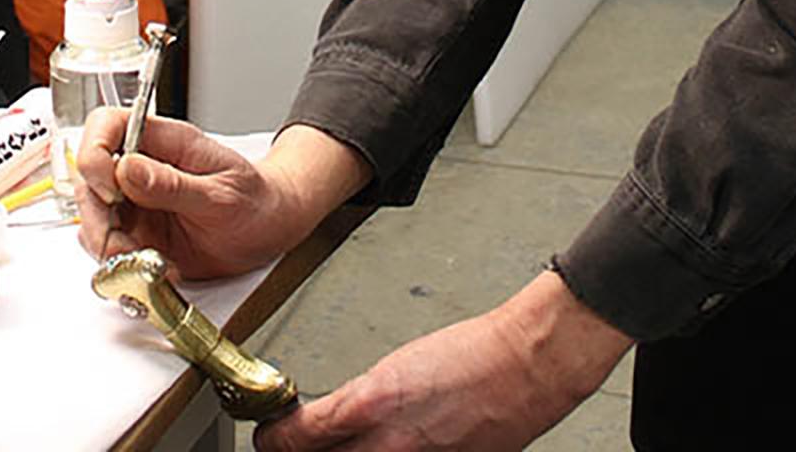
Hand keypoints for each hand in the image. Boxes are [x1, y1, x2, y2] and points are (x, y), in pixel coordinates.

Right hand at [75, 114, 363, 279]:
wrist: (269, 229)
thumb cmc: (254, 200)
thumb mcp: (220, 193)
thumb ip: (172, 184)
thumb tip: (126, 168)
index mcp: (165, 141)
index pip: (107, 126)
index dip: (94, 154)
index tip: (110, 190)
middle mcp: (144, 167)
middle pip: (89, 177)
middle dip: (96, 213)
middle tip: (122, 240)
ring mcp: (136, 200)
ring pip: (92, 215)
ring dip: (106, 243)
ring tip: (142, 258)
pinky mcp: (137, 232)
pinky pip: (106, 244)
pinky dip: (117, 262)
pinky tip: (148, 266)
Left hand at [254, 271, 632, 450]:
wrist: (525, 365)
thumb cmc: (471, 353)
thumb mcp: (396, 365)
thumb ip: (357, 400)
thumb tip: (325, 424)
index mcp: (372, 402)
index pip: (296, 439)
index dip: (274, 441)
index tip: (269, 437)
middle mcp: (387, 446)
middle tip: (294, 448)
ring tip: (337, 446)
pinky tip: (378, 450)